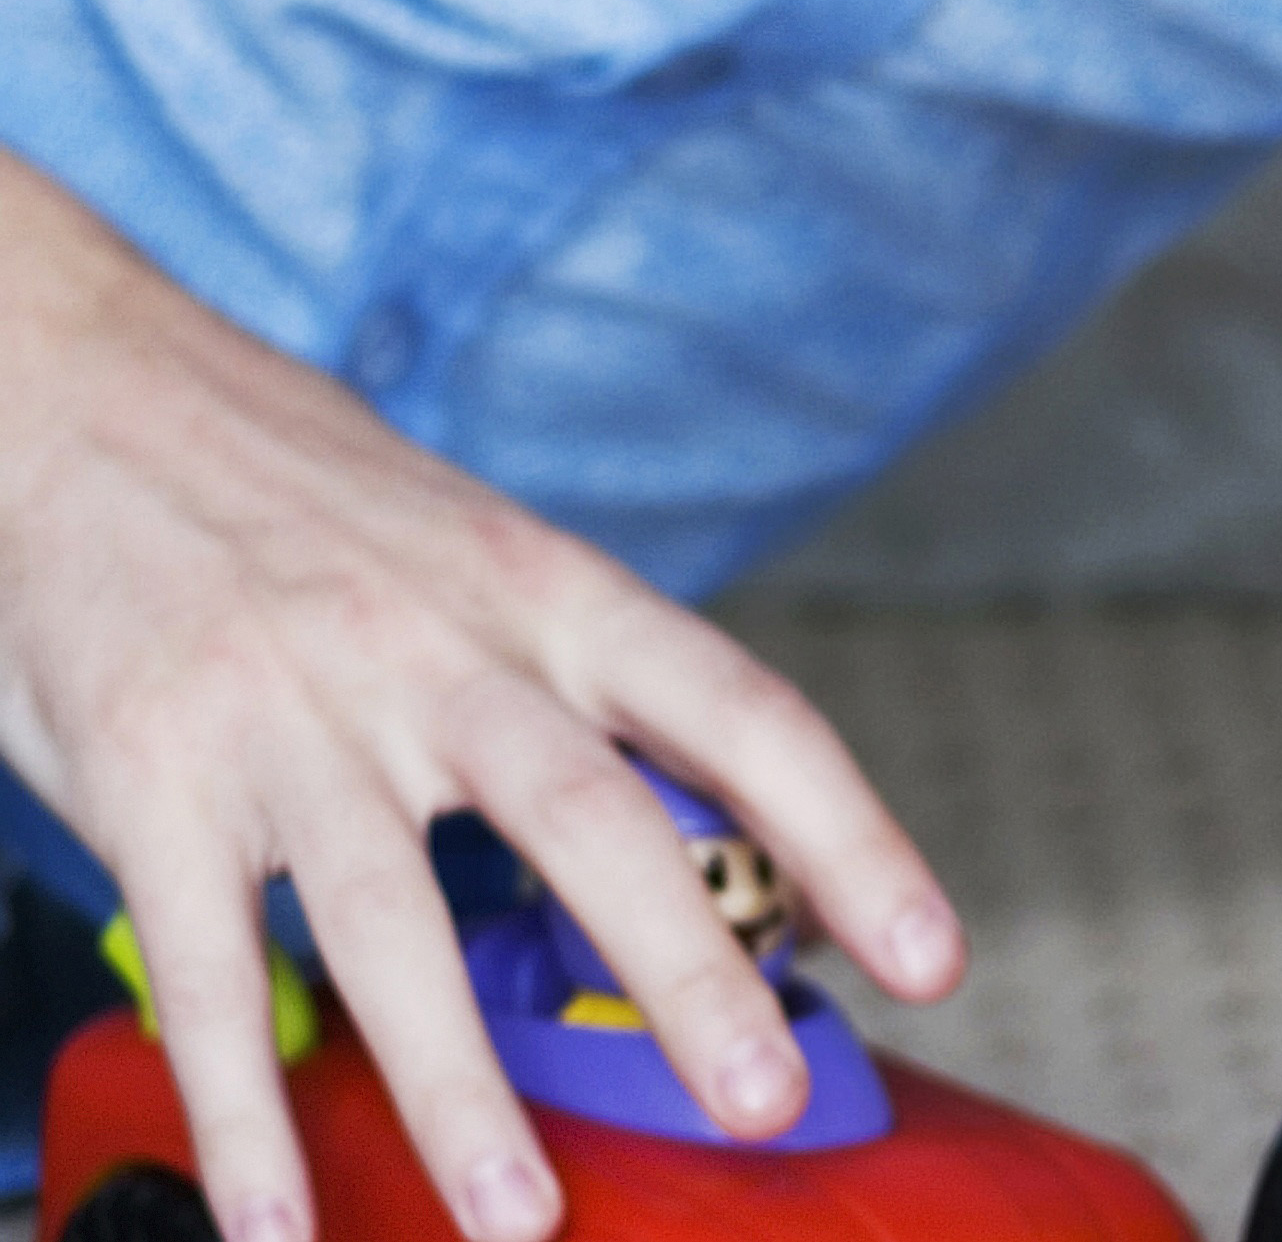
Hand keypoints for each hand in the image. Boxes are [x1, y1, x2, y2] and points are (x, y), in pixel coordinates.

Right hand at [0, 152, 961, 1241]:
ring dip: (458, 1088)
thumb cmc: (298, 493)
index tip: (934, 954)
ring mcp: (287, 718)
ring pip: (393, 922)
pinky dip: (243, 1108)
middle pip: (591, 820)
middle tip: (765, 1099)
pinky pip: (210, 967)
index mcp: (546, 589)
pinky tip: (279, 1215)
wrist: (81, 385)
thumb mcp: (474, 553)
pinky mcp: (151, 778)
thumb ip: (571, 687)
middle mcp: (433, 649)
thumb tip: (701, 844)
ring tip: (517, 1217)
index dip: (850, 836)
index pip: (741, 712)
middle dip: (687, 973)